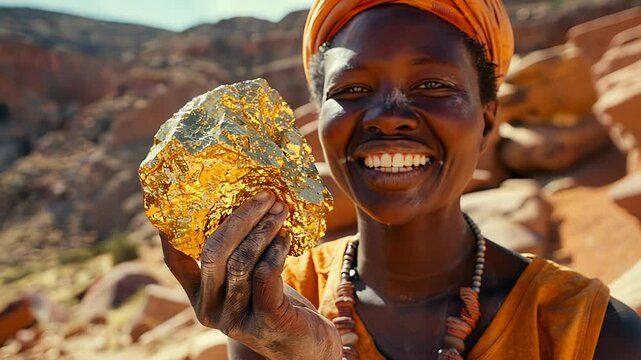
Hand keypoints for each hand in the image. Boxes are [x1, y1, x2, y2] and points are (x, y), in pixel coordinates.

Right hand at [160, 191, 341, 359]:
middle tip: (264, 195)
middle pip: (213, 252)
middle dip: (240, 217)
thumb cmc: (275, 305)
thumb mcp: (247, 281)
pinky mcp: (266, 321)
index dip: (173, 228)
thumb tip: (238, 202)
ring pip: (241, 261)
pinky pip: (265, 275)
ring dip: (263, 229)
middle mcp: (210, 310)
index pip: (175, 260)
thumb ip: (236, 255)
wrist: (305, 348)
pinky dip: (276, 251)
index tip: (185, 193)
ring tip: (280, 210)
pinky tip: (286, 237)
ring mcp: (236, 318)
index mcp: (199, 296)